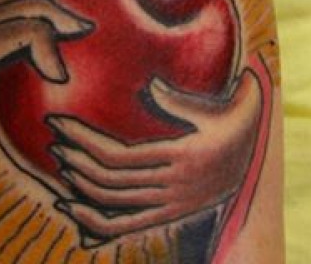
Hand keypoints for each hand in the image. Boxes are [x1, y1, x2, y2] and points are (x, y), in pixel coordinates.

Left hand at [49, 68, 261, 240]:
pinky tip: (74, 209)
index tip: (61, 123)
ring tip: (60, 165)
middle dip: (76, 160)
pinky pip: (126, 226)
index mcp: (178, 158)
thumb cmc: (232, 121)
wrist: (256, 159)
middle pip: (110, 181)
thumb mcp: (211, 112)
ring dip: (82, 187)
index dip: (85, 142)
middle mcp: (171, 187)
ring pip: (114, 205)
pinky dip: (96, 224)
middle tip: (54, 138)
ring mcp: (169, 205)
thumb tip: (150, 84)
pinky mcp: (169, 215)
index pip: (118, 157)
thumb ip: (179, 101)